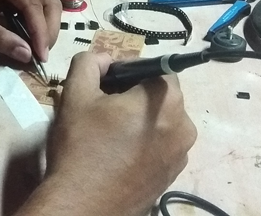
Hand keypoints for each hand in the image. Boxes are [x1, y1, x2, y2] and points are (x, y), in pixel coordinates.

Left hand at [0, 0, 60, 63]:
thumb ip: (1, 39)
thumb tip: (27, 55)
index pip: (32, 4)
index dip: (40, 31)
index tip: (41, 56)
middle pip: (47, 1)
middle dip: (48, 30)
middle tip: (41, 55)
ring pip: (46, 3)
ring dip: (46, 27)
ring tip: (38, 49)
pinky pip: (36, 5)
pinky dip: (38, 23)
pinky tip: (31, 38)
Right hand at [40, 53, 196, 215]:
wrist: (83, 205)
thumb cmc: (81, 146)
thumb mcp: (76, 94)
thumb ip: (89, 63)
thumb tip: (104, 59)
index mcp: (166, 100)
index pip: (156, 67)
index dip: (129, 69)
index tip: (105, 81)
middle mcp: (185, 125)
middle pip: (161, 95)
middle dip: (134, 93)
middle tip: (102, 105)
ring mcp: (182, 154)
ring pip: (161, 121)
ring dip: (139, 118)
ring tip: (108, 131)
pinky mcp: (173, 175)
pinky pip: (161, 145)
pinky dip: (143, 141)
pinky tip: (117, 152)